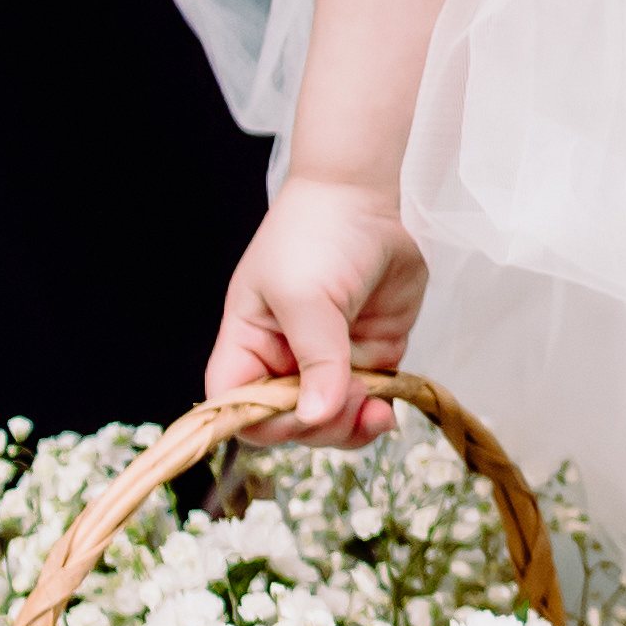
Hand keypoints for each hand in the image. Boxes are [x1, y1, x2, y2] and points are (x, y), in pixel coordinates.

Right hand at [213, 174, 425, 441]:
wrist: (364, 197)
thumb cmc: (315, 235)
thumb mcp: (306, 296)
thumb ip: (316, 358)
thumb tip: (317, 417)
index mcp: (249, 344)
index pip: (239, 406)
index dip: (263, 422)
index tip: (300, 413)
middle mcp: (284, 359)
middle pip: (290, 422)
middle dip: (320, 424)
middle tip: (350, 398)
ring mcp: (330, 360)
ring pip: (333, 421)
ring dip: (352, 427)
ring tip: (374, 411)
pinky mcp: (370, 354)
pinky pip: (370, 402)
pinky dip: (377, 413)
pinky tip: (386, 408)